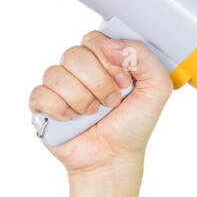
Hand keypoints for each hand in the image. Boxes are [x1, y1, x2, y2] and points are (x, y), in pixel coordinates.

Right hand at [28, 32, 173, 172]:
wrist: (115, 158)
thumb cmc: (133, 124)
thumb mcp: (157, 88)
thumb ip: (143, 57)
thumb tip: (109, 44)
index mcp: (103, 60)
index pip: (94, 39)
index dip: (109, 59)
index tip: (124, 82)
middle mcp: (79, 70)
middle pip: (74, 54)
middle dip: (98, 82)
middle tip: (112, 102)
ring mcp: (59, 87)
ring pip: (56, 74)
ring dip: (81, 98)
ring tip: (93, 113)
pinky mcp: (43, 105)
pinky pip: (40, 94)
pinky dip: (59, 108)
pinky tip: (72, 119)